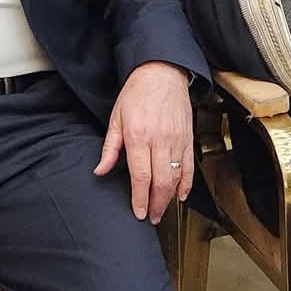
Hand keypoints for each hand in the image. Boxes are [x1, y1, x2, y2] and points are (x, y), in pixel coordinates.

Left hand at [94, 61, 193, 223]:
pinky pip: (190, 166)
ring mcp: (177, 140)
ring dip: (170, 198)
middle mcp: (160, 140)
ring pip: (176, 177)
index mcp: (138, 136)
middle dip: (156, 204)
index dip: (140, 198)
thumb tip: (100, 171)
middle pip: (161, 181)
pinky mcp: (188, 138)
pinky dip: (187, 184)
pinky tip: (181, 195)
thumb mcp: (116, 118)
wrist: (162, 73)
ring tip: (162, 210)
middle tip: (151, 217)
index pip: (141, 176)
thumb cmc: (137, 93)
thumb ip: (110, 148)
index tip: (138, 212)